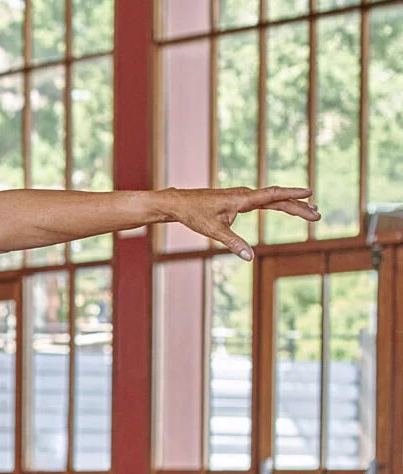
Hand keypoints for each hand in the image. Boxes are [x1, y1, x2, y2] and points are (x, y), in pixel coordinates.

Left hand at [162, 186, 320, 260]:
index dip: (292, 195)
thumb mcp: (213, 231)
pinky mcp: (237, 200)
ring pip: (272, 200)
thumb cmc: (194, 214)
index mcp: (241, 199)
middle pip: (277, 199)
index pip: (272, 195)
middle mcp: (244, 195)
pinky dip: (278, 204)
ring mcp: (242, 196)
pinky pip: (263, 201)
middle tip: (318, 214)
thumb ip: (233, 243)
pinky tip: (287, 207)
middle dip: (298, 206)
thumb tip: (249, 257)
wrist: (179, 203)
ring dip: (291, 205)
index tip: (310, 193)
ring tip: (310, 211)